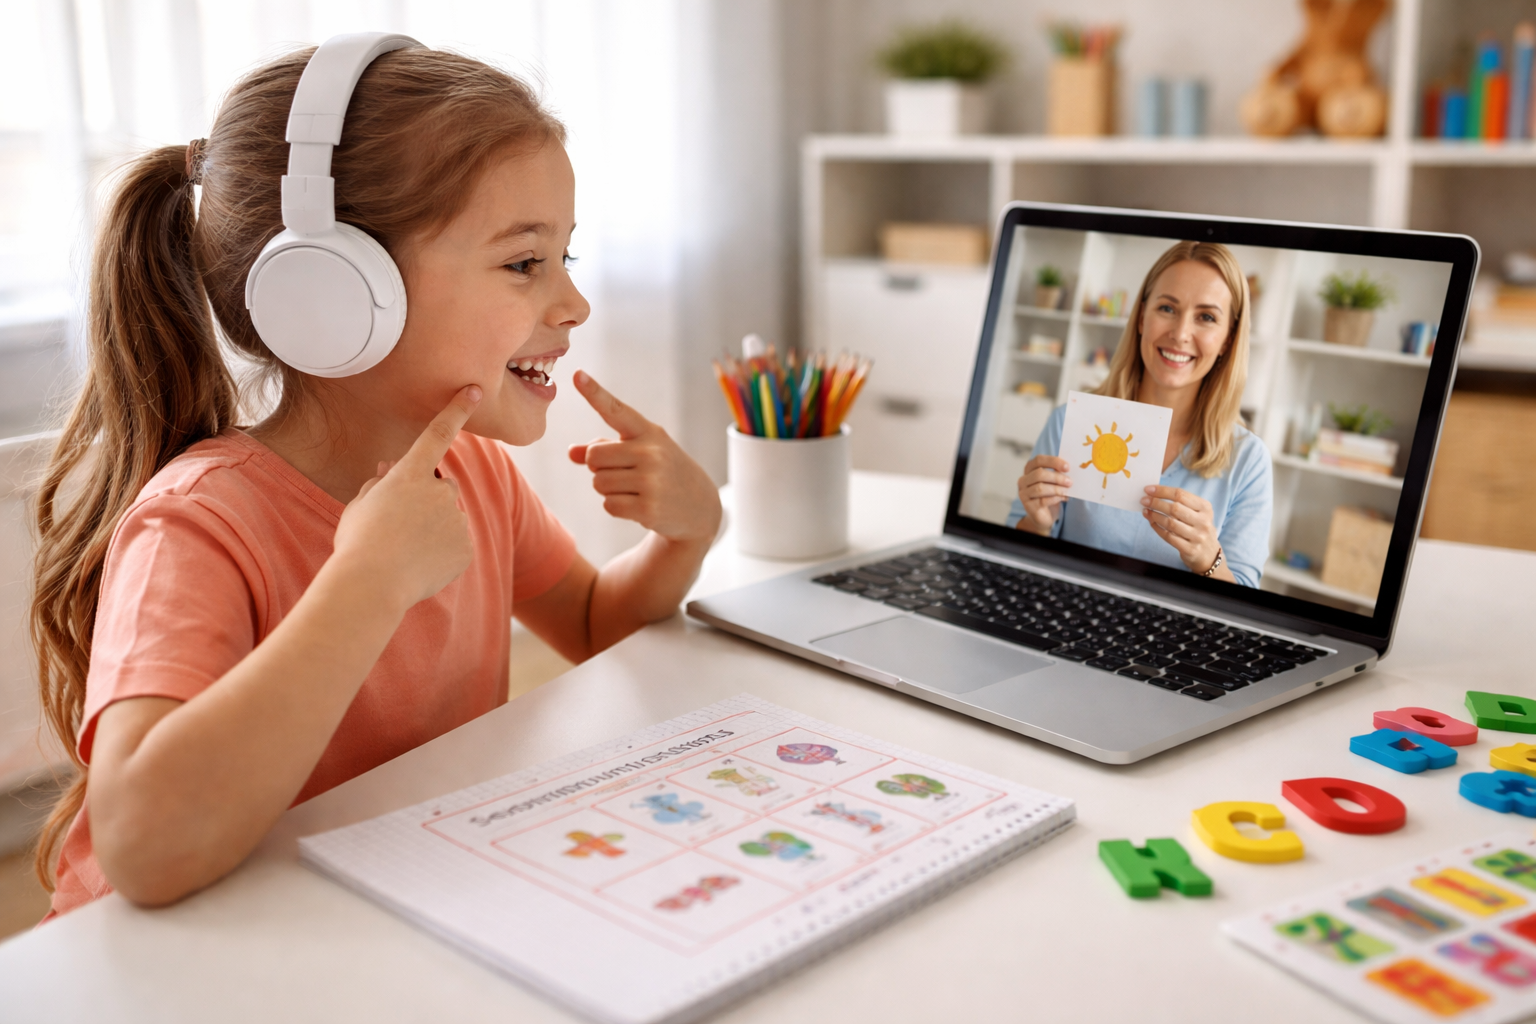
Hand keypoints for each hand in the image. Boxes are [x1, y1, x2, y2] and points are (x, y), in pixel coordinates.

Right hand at [331, 385, 481, 610]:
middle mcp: (440, 491)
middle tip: (399, 528)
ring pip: (448, 520)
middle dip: (427, 502)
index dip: (457, 410)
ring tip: (404, 552)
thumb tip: (390, 469)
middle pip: (441, 489)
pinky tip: (419, 567)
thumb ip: (379, 483)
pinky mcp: (466, 548)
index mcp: (410, 474)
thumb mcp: (360, 505)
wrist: (372, 584)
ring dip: (432, 530)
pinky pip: (455, 546)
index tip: (475, 390)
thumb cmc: (358, 542)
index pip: (438, 433)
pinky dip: (441, 555)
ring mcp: (455, 519)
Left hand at [567, 370, 720, 542]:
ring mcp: (651, 480)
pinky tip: (639, 504)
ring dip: (608, 489)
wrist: (699, 504)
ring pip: (598, 482)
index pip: (616, 410)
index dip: (594, 393)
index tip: (577, 374)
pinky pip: (608, 505)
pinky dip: (617, 507)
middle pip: (593, 455)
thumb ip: (605, 448)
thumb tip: (571, 453)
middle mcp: (650, 452)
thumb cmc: (663, 471)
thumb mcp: (640, 452)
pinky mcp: (648, 508)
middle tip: (624, 472)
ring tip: (635, 489)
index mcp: (648, 432)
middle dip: (599, 467)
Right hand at [1015, 454, 1070, 533]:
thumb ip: (1058, 473)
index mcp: (1030, 469)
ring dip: (1057, 489)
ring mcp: (1024, 493)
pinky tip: (1063, 499)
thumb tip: (1068, 469)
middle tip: (1070, 482)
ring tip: (1067, 491)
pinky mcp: (1028, 505)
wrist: (1045, 514)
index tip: (1067, 467)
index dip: (1053, 461)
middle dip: (1056, 477)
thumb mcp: (1054, 481)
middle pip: (1039, 474)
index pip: (1038, 460)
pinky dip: (1055, 499)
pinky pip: (1042, 500)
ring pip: (1040, 488)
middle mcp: (1023, 480)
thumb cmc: (1050, 494)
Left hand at [1141, 485, 1220, 572]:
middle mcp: (1203, 521)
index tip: (1148, 489)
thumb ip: (1180, 503)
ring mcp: (1197, 536)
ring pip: (1170, 523)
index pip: (1181, 494)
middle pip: (1174, 508)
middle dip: (1156, 502)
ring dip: (1154, 515)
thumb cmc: (1198, 527)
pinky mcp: (1190, 549)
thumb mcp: (1197, 512)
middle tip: (1144, 500)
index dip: (1162, 491)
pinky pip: (1168, 536)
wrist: (1208, 553)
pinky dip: (1157, 528)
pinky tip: (1151, 522)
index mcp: (1205, 508)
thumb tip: (1154, 494)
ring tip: (1146, 511)